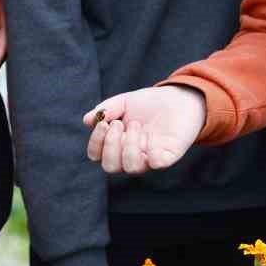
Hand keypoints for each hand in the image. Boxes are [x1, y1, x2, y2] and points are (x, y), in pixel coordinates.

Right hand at [84, 85, 206, 174]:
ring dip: (129, 146)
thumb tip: (87, 120)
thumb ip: (106, 110)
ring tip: (136, 125)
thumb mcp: (123, 102)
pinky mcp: (168, 156)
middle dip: (111, 145)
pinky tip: (152, 138)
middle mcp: (131, 155)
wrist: (178, 98)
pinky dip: (152, 153)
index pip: (97, 155)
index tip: (103, 123)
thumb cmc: (149, 103)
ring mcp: (149, 158)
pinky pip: (157, 164)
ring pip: (131, 168)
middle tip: (119, 124)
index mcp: (117, 144)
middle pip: (111, 167)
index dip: (96, 143)